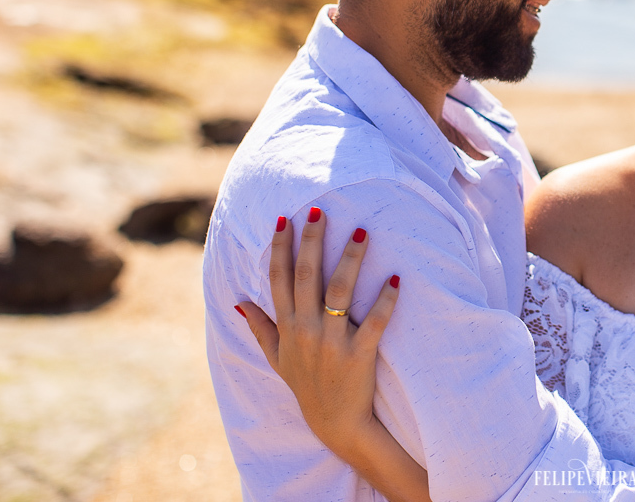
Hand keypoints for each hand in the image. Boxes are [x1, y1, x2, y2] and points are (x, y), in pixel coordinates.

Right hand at [237, 208, 397, 453]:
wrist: (335, 423)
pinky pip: (375, 322)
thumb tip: (240, 301)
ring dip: (350, 259)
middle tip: (320, 210)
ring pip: (340, 291)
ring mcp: (332, 341)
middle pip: (307, 276)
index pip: (279, 279)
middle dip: (312, 240)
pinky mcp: (360, 353)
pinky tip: (395, 279)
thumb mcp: (277, 358)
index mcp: (287, 327)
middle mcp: (306, 330)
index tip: (284, 220)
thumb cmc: (306, 386)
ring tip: (362, 231)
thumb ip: (260, 328)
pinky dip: (386, 301)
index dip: (280, 248)